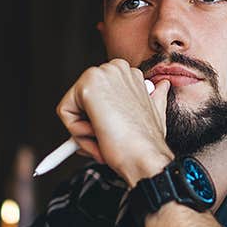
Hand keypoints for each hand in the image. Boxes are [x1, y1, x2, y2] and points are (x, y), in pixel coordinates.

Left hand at [57, 59, 173, 185]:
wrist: (146, 157)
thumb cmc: (148, 142)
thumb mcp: (155, 112)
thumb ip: (155, 96)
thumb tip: (162, 86)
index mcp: (128, 73)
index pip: (96, 95)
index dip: (101, 119)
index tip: (114, 131)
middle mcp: (114, 68)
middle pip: (81, 100)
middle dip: (89, 125)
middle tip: (106, 139)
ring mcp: (100, 75)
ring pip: (73, 107)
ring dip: (84, 131)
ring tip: (106, 138)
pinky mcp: (86, 87)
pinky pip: (65, 113)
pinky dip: (76, 131)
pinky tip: (99, 134)